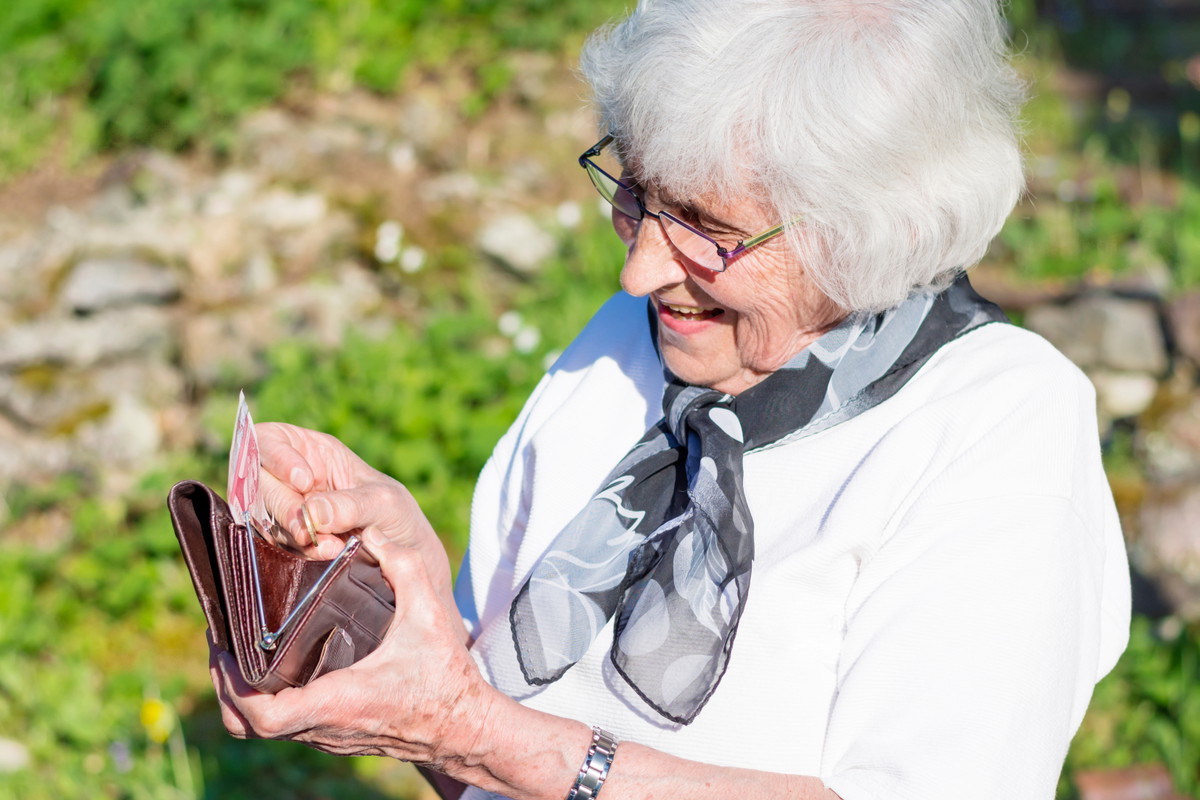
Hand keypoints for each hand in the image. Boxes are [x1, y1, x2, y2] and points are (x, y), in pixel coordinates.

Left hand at [210, 529, 495, 769]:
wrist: (465, 728)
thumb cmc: (446, 678)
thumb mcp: (429, 615)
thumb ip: (403, 567)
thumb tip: (373, 532)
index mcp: (339, 701)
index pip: (265, 716)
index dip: (235, 689)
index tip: (227, 652)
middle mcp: (325, 726)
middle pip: (247, 726)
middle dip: (224, 688)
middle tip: (221, 644)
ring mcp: (327, 736)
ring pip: (260, 731)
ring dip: (241, 697)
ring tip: (238, 654)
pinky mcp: (334, 736)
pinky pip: (282, 728)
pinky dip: (264, 703)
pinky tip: (273, 668)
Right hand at [254, 423, 454, 605]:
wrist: (403, 553)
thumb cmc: (395, 512)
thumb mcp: (382, 501)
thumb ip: (350, 504)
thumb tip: (313, 513)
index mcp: (312, 451)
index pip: (270, 440)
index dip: (277, 457)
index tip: (303, 481)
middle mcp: (292, 477)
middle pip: (259, 481)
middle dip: (283, 506)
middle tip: (309, 529)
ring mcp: (287, 508)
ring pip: (262, 515)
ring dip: (293, 534)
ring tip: (330, 546)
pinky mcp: (288, 538)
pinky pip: (277, 543)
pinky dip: (299, 551)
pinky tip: (326, 553)